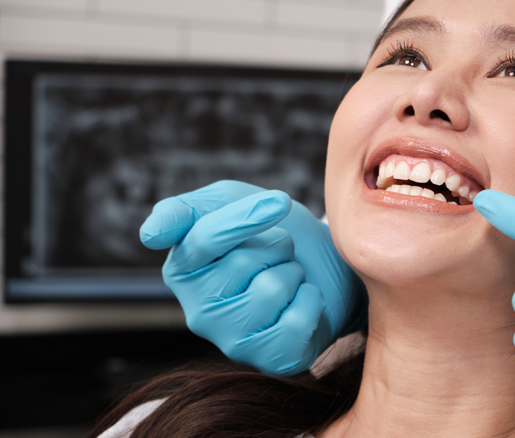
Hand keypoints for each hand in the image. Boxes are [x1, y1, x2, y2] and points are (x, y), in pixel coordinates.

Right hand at [140, 180, 364, 374]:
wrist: (317, 266)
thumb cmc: (264, 231)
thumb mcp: (225, 202)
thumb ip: (182, 210)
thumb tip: (149, 236)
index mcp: (181, 269)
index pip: (205, 238)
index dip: (246, 217)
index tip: (280, 201)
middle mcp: (198, 311)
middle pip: (246, 261)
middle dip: (276, 246)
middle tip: (275, 254)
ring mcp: (231, 340)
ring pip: (274, 288)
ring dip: (293, 272)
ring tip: (287, 277)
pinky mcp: (268, 359)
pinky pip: (296, 322)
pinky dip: (311, 301)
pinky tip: (300, 302)